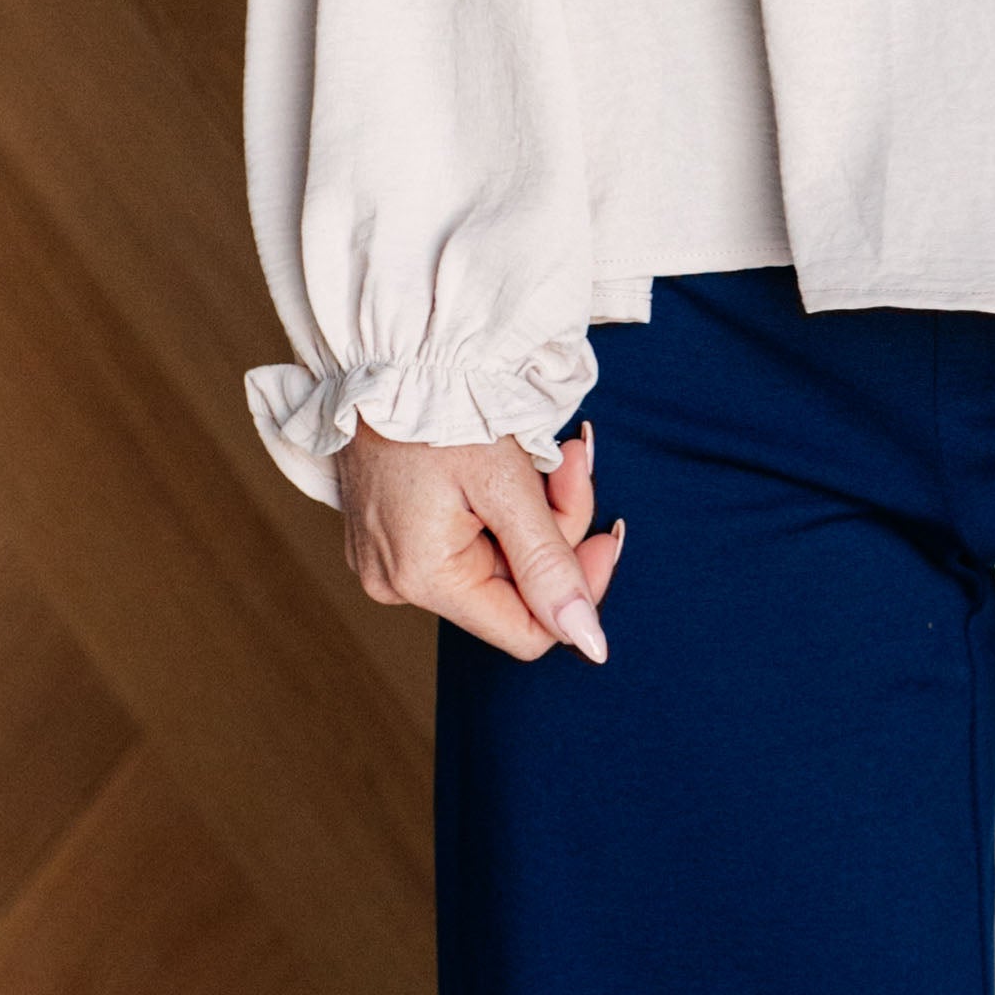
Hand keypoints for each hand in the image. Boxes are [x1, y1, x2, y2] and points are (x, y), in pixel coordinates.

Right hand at [339, 416, 625, 662]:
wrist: (384, 351)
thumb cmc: (439, 406)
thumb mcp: (506, 484)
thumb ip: (550, 566)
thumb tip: (590, 643)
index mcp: (423, 578)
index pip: (529, 631)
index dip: (579, 587)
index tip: (610, 532)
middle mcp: (397, 582)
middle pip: (516, 587)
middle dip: (557, 526)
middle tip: (573, 459)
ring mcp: (388, 558)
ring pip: (497, 559)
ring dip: (536, 508)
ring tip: (549, 449)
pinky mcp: (388, 533)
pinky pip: (466, 538)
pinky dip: (500, 504)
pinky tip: (508, 458)